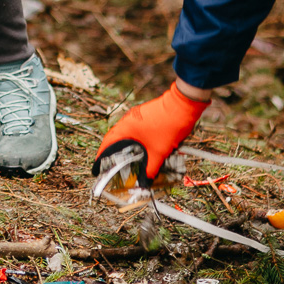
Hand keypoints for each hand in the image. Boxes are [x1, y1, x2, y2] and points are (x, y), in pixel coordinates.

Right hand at [92, 82, 210, 184]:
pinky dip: (134, 140)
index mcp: (126, 126)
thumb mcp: (160, 150)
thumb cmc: (170, 124)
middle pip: (115, 138)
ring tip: (125, 159)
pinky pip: (135, 130)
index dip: (102, 154)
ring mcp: (137, 116)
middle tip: (112, 165)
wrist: (184, 105)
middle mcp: (129, 119)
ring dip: (125, 146)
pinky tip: (140, 149)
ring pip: (126, 134)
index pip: (108, 141)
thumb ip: (151, 167)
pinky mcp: (145, 116)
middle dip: (113, 152)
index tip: (98, 165)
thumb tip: (147, 179)